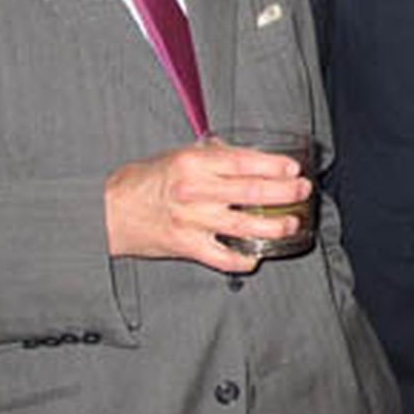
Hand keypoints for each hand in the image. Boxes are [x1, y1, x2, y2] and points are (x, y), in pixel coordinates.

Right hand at [104, 140, 309, 272]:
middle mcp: (196, 192)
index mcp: (195, 163)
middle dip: (285, 192)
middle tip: (302, 191)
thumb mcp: (179, 155)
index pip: (244, 162)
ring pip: (246, 227)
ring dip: (275, 226)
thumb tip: (248, 153)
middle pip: (253, 193)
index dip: (274, 165)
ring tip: (292, 223)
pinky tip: (258, 255)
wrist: (110, 211)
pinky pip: (225, 258)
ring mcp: (193, 222)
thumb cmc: (147, 180)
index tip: (293, 168)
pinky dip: (245, 259)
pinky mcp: (188, 247)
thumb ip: (214, 154)